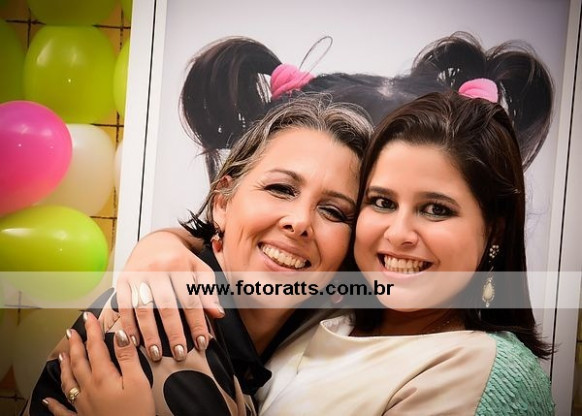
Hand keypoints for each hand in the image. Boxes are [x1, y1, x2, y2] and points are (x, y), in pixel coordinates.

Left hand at [46, 312, 154, 415]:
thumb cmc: (136, 412)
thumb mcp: (138, 381)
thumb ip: (128, 357)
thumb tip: (120, 334)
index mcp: (103, 376)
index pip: (95, 347)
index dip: (92, 330)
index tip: (90, 317)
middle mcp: (89, 388)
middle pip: (79, 361)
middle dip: (76, 344)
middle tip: (73, 330)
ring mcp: (83, 404)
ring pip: (69, 381)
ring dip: (64, 365)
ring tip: (61, 353)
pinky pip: (64, 410)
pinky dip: (54, 404)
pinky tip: (48, 400)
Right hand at [115, 228, 223, 360]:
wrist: (155, 242)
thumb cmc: (182, 260)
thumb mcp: (200, 270)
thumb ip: (209, 291)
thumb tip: (218, 314)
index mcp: (180, 264)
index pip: (190, 299)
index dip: (197, 323)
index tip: (202, 343)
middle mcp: (157, 268)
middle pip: (166, 306)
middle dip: (174, 332)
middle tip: (180, 354)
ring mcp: (138, 274)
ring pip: (144, 308)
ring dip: (149, 333)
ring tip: (156, 354)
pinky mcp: (122, 280)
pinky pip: (124, 306)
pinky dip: (129, 325)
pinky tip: (135, 341)